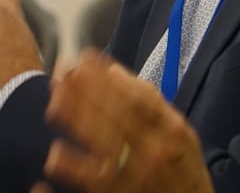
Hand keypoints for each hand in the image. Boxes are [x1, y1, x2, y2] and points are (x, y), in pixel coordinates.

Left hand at [38, 50, 211, 192]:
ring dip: (78, 121)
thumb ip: (152, 101)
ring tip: (54, 101)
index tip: (85, 58)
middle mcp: (155, 151)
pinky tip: (55, 154)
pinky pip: (94, 181)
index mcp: (172, 131)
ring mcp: (138, 175)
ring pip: (103, 144)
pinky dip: (74, 168)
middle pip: (117, 115)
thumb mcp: (182, 132)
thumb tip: (115, 72)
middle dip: (88, 90)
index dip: (109, 76)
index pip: (137, 96)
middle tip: (63, 72)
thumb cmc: (185, 172)